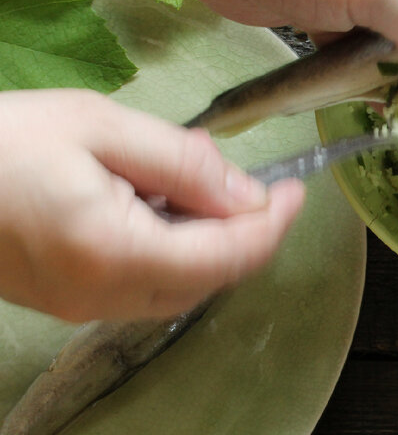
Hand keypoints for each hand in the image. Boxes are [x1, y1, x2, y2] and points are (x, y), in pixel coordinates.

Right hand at [0, 90, 304, 321]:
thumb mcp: (99, 127)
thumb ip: (184, 163)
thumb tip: (250, 194)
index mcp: (116, 254)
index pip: (229, 256)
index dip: (273, 224)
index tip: (296, 189)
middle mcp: (102, 297)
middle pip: (211, 278)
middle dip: (242, 232)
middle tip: (244, 177)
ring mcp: (80, 308)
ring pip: (181, 286)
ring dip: (207, 241)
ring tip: (190, 181)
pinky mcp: (65, 302)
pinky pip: (144, 286)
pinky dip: (170, 249)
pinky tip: (151, 202)